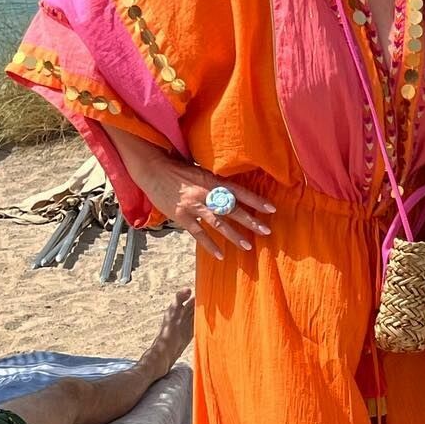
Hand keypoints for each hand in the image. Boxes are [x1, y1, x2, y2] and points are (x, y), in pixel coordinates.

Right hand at [140, 149, 275, 260]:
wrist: (153, 169)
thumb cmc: (178, 169)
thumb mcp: (201, 170)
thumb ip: (216, 182)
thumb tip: (233, 192)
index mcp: (212, 180)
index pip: (239, 191)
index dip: (256, 200)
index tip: (271, 209)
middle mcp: (205, 193)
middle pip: (232, 209)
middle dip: (250, 221)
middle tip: (266, 231)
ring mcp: (193, 205)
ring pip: (218, 223)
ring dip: (234, 235)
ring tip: (247, 246)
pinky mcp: (181, 216)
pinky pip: (198, 233)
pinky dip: (209, 245)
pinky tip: (220, 255)